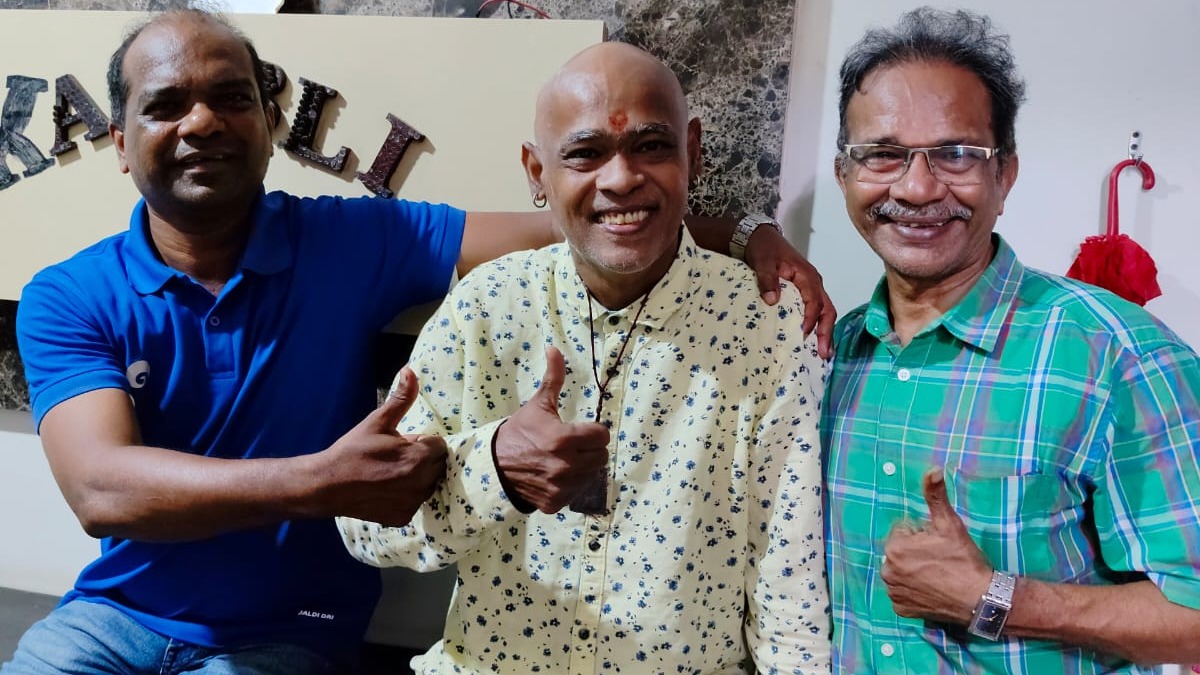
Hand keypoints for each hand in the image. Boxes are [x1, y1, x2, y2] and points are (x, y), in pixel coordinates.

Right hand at [315, 367, 447, 526]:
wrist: (326, 485)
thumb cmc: (352, 450)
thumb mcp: (377, 422)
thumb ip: (401, 398)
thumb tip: (410, 370)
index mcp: (418, 457)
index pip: (440, 445)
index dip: (422, 442)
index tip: (403, 443)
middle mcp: (420, 482)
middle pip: (438, 466)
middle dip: (423, 459)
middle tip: (396, 457)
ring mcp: (412, 503)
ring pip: (429, 484)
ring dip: (418, 478)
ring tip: (391, 473)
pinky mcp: (403, 517)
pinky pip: (416, 502)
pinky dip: (406, 495)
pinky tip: (387, 489)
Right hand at [493, 346, 609, 513]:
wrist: (494, 465)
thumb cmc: (520, 431)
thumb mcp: (538, 405)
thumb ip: (553, 378)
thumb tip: (554, 347)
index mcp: (563, 438)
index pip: (603, 436)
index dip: (594, 431)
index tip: (581, 430)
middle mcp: (565, 465)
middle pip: (602, 457)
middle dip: (591, 449)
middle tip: (573, 445)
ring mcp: (561, 487)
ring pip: (592, 475)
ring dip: (583, 467)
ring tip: (564, 460)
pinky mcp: (556, 503)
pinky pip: (577, 492)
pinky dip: (571, 485)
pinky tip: (556, 476)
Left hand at [743, 225, 835, 357]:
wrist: (760, 238)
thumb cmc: (764, 250)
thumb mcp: (763, 262)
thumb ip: (767, 280)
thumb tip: (772, 300)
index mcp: (807, 276)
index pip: (814, 300)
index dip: (811, 318)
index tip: (804, 333)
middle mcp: (814, 283)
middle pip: (827, 309)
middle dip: (827, 332)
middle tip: (824, 354)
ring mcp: (811, 289)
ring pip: (824, 312)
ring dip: (825, 332)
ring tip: (823, 354)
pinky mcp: (804, 293)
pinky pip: (816, 311)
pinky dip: (817, 327)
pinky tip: (813, 341)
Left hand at [881, 469, 992, 623]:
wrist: (981, 598)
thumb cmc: (963, 559)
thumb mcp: (949, 524)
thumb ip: (935, 496)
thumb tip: (932, 470)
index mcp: (894, 547)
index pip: (903, 531)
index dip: (922, 535)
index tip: (938, 545)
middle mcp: (887, 570)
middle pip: (900, 552)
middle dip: (915, 552)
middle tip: (939, 560)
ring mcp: (893, 592)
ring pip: (900, 572)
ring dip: (913, 571)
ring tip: (937, 575)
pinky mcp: (901, 609)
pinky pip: (903, 593)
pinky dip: (914, 591)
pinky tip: (932, 590)